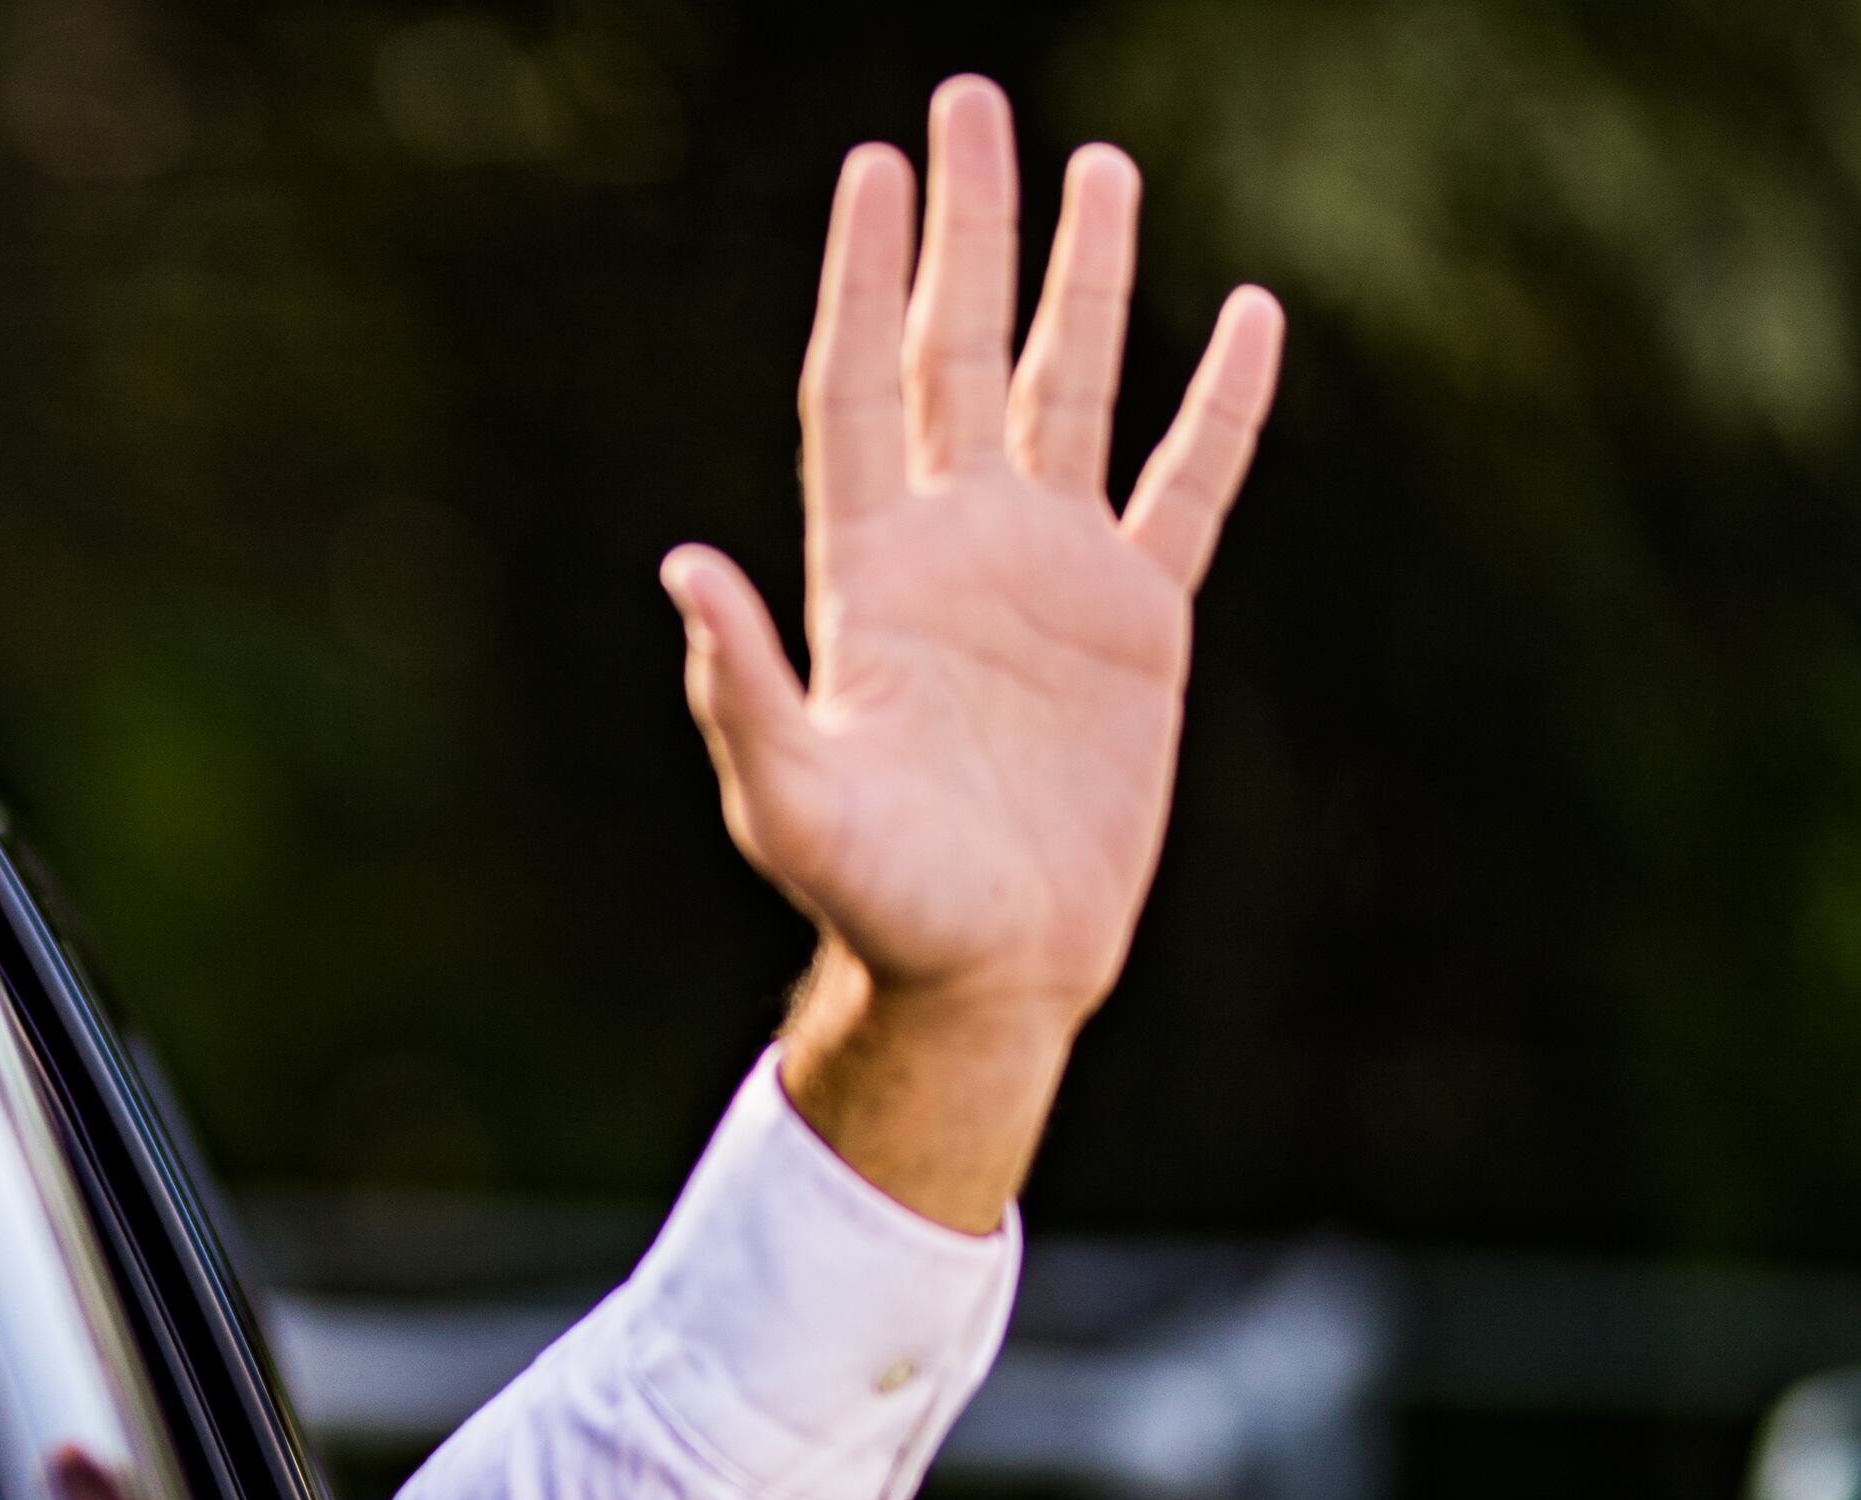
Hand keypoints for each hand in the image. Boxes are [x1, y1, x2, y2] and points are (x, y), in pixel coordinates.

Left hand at [660, 76, 1283, 1234]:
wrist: (982, 972)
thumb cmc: (873, 902)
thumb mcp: (790, 798)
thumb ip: (739, 686)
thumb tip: (680, 570)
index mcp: (869, 573)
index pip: (857, 385)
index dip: (861, 275)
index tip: (867, 165)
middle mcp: (956, 548)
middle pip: (959, 349)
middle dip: (966, 230)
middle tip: (967, 101)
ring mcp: (1047, 576)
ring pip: (1071, 389)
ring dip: (1086, 280)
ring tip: (1102, 167)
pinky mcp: (1134, 625)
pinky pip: (1187, 486)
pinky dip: (1221, 404)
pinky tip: (1246, 314)